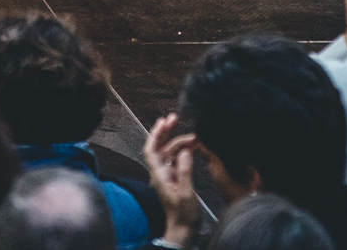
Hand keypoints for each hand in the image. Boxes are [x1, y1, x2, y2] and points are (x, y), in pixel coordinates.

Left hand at [143, 113, 201, 244]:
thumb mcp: (186, 193)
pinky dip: (185, 152)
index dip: (155, 134)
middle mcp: (161, 173)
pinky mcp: (176, 179)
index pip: (151, 150)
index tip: (163, 121)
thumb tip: (185, 151)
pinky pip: (179, 160)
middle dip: (167, 132)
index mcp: (159, 175)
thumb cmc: (183, 215)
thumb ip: (185, 171)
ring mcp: (168, 175)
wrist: (184, 229)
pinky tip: (194, 148)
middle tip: (176, 118)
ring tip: (195, 137)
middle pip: (161, 147)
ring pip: (171, 152)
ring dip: (181, 143)